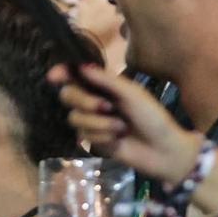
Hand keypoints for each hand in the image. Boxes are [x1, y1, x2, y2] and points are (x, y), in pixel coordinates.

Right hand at [46, 63, 201, 182]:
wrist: (163, 150)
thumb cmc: (153, 117)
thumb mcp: (131, 94)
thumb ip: (105, 80)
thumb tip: (80, 66)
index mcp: (105, 87)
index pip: (76, 76)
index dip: (62, 73)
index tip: (54, 76)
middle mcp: (95, 102)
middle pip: (68, 96)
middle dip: (84, 101)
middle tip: (106, 107)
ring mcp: (94, 122)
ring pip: (75, 118)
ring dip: (99, 123)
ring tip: (121, 128)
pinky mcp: (94, 141)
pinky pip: (84, 135)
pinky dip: (102, 136)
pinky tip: (118, 139)